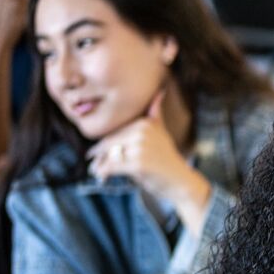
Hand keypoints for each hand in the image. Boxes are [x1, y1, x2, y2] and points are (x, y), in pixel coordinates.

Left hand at [87, 90, 211, 228]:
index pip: (115, 132)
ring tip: (96, 171)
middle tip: (93, 164)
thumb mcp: (161, 133)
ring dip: (99, 165)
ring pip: (109, 154)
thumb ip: (155, 114)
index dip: (105, 144)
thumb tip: (159, 93)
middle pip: (110, 142)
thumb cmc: (167, 159)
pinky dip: (103, 173)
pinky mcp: (137, 164)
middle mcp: (142, 132)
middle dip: (100, 155)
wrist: (181, 181)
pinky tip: (102, 177)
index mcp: (145, 123)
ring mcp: (140, 148)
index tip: (96, 153)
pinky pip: (111, 167)